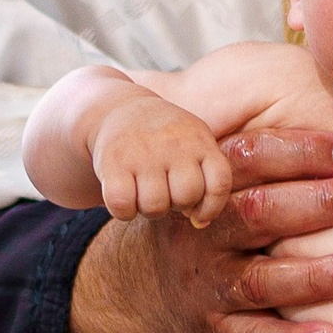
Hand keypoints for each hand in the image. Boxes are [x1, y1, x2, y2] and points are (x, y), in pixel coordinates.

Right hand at [67, 128, 332, 332]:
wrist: (134, 293)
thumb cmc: (206, 228)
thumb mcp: (217, 187)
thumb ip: (268, 162)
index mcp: (211, 187)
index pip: (253, 157)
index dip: (304, 152)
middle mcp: (205, 233)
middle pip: (261, 211)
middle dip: (322, 203)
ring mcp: (209, 284)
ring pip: (260, 279)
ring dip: (315, 276)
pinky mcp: (216, 331)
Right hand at [91, 94, 235, 226]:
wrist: (120, 109)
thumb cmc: (165, 141)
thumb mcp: (195, 144)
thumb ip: (206, 178)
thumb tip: (199, 222)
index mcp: (200, 141)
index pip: (219, 184)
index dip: (211, 208)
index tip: (196, 214)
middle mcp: (174, 144)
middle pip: (186, 198)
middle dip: (175, 205)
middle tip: (164, 193)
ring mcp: (143, 152)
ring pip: (155, 206)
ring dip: (148, 210)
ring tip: (144, 193)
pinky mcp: (113, 162)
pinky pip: (122, 205)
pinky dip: (123, 211)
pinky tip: (124, 199)